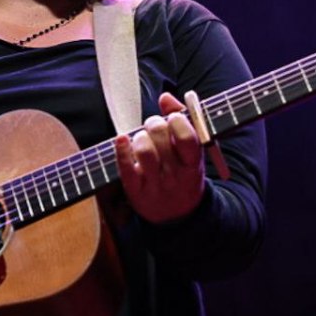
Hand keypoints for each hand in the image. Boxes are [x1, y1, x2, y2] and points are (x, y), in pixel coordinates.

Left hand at [113, 92, 205, 224]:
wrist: (178, 217)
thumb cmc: (183, 174)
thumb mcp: (191, 153)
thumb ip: (182, 121)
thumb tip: (165, 97)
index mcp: (194, 164)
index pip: (187, 138)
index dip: (177, 121)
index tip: (172, 117)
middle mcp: (176, 176)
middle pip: (163, 141)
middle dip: (154, 124)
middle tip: (153, 125)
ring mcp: (156, 185)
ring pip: (145, 152)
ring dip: (140, 137)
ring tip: (141, 138)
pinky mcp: (136, 192)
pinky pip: (126, 168)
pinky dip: (121, 149)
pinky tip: (121, 139)